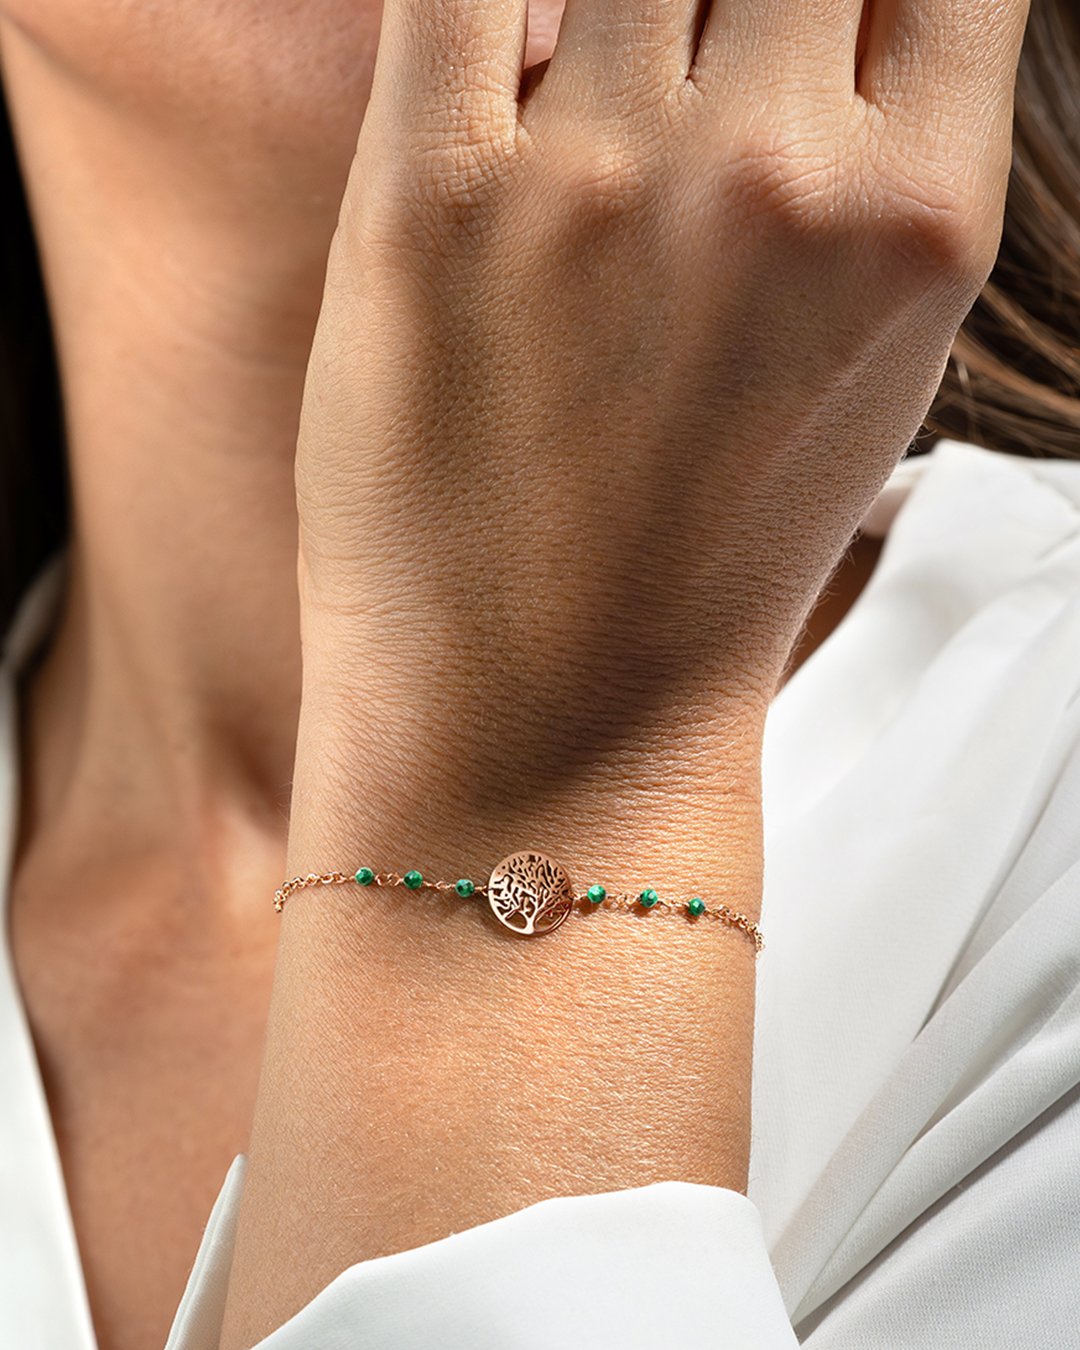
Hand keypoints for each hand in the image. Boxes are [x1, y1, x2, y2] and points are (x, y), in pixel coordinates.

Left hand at [292, 0, 1030, 821]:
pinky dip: (488, 0)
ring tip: (598, 110)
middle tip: (691, 75)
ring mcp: (600, 178)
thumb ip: (866, 177)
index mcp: (919, 219)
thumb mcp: (865, 368)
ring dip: (617, 8)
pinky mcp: (427, 201)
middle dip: (741, 2)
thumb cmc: (699, 572)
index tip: (806, 23)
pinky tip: (504, 54)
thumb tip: (816, 29)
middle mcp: (776, 176)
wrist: (549, 719)